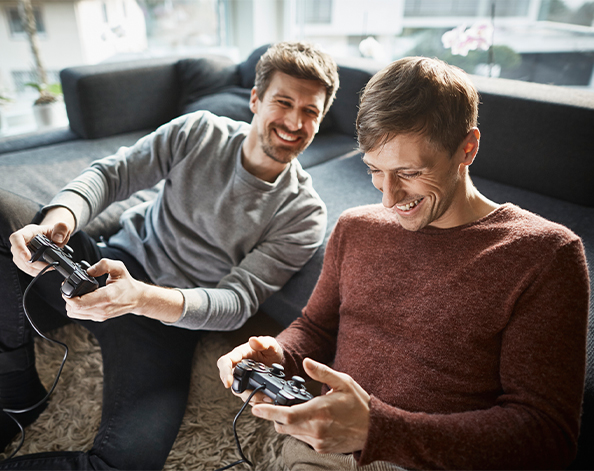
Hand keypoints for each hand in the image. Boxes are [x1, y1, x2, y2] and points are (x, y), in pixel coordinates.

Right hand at [10, 207, 75, 276]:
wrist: (55, 235)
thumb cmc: (56, 230)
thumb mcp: (63, 226)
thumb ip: (62, 228)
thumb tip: (57, 238)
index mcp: (29, 231)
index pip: (16, 238)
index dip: (19, 248)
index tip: (27, 258)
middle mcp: (22, 242)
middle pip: (18, 255)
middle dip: (32, 263)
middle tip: (48, 265)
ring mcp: (22, 252)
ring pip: (21, 264)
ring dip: (35, 269)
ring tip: (50, 267)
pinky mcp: (25, 260)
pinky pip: (26, 269)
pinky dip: (36, 271)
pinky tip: (45, 269)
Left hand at [64, 258, 143, 320]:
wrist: (137, 298)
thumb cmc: (128, 284)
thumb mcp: (119, 268)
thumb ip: (103, 265)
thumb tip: (89, 270)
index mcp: (107, 297)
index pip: (78, 303)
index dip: (68, 295)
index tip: (68, 286)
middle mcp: (102, 309)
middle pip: (73, 309)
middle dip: (68, 298)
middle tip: (72, 288)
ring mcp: (100, 315)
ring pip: (74, 314)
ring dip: (72, 304)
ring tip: (78, 294)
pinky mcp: (99, 318)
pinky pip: (80, 315)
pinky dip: (77, 308)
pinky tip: (83, 299)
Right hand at [217, 337, 283, 403]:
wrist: (278, 360)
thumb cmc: (271, 350)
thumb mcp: (271, 344)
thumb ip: (263, 342)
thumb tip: (253, 340)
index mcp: (239, 355)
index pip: (225, 362)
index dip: (224, 372)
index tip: (228, 383)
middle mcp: (238, 368)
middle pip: (231, 382)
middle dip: (243, 391)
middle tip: (258, 394)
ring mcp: (242, 379)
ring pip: (240, 392)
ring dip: (252, 397)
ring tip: (266, 397)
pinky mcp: (248, 388)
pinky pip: (248, 397)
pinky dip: (257, 400)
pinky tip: (266, 398)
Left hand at [251, 358, 370, 454]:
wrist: (375, 430)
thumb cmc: (359, 404)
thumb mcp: (343, 381)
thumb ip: (321, 372)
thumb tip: (305, 362)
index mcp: (319, 411)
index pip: (286, 415)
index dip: (268, 412)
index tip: (256, 408)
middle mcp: (316, 429)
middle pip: (283, 426)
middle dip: (275, 416)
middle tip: (273, 404)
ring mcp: (318, 441)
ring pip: (291, 433)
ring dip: (288, 422)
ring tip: (297, 410)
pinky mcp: (321, 448)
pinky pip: (302, 438)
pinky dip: (300, 429)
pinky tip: (311, 420)